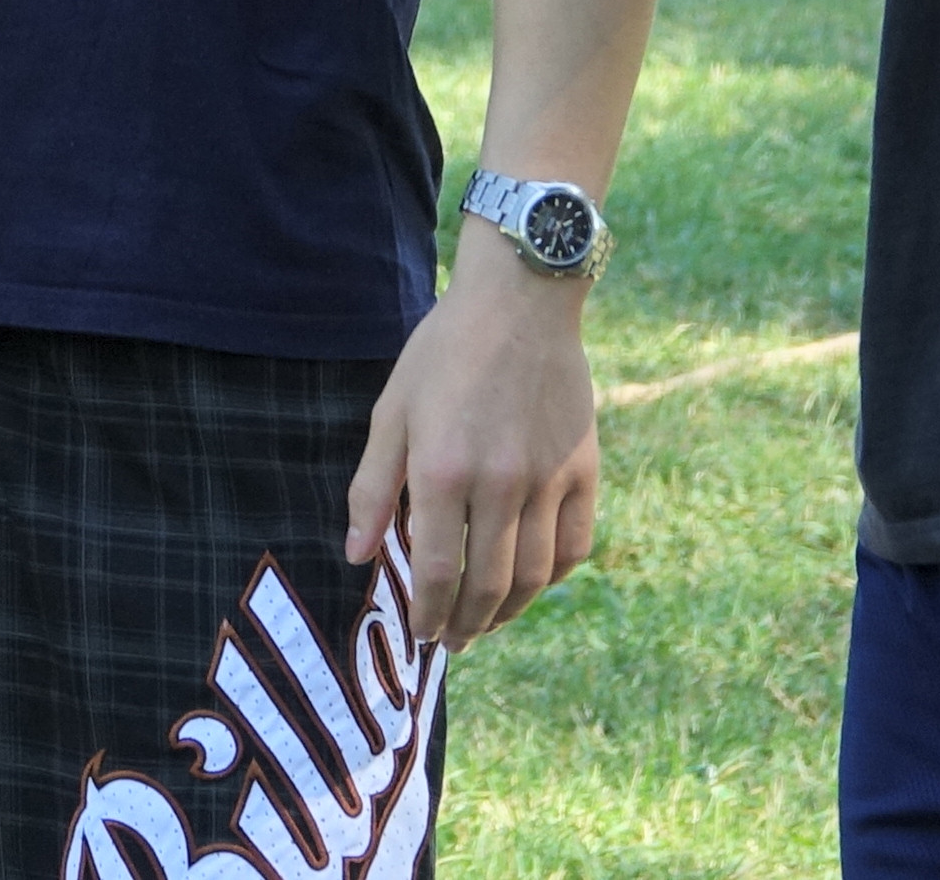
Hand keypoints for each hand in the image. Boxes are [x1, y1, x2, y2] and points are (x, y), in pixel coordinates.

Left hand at [346, 227, 597, 651]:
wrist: (521, 297)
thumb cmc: (446, 349)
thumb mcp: (393, 409)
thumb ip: (372, 487)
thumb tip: (356, 556)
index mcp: (443, 472)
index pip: (436, 575)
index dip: (427, 615)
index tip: (421, 632)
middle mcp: (499, 484)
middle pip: (486, 587)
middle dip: (466, 627)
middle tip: (454, 641)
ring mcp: (548, 478)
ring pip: (532, 576)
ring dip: (508, 612)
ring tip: (489, 622)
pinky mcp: (583, 467)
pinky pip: (574, 545)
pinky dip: (554, 575)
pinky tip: (533, 580)